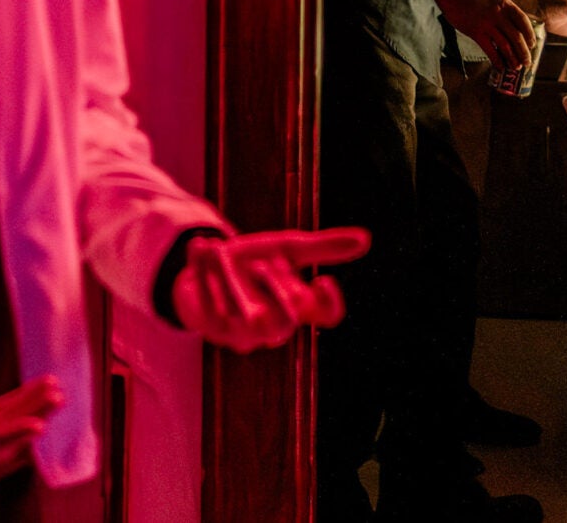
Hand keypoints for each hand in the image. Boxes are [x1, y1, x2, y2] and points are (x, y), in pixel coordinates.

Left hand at [172, 228, 371, 352]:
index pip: (322, 315)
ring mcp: (236, 327)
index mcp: (294, 306)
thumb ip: (323, 247)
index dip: (327, 304)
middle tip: (272, 269)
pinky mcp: (206, 321)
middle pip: (282, 321)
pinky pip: (203, 303)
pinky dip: (200, 271)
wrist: (211, 272)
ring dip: (228, 281)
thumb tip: (366, 238)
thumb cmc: (256, 265)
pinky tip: (200, 244)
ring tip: (222, 247)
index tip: (324, 280)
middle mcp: (270, 322)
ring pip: (238, 314)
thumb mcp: (289, 250)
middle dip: (277, 294)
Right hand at [435, 0, 535, 71]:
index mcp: (505, 3)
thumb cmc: (476, 2)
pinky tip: (500, 66)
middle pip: (516, 36)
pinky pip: (490, 50)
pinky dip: (497, 60)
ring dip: (512, 59)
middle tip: (527, 62)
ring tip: (516, 67)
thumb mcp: (495, 1)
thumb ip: (507, 13)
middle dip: (523, 52)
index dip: (530, 34)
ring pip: (505, 45)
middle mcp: (497, 13)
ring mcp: (486, 23)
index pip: (523, 20)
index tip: (532, 45)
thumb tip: (520, 34)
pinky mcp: (476, 33)